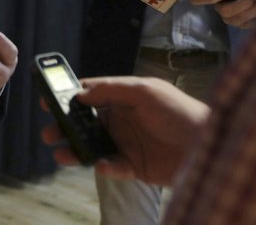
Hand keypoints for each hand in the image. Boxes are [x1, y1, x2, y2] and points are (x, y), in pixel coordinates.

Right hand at [40, 77, 208, 185]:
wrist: (208, 145)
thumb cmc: (180, 111)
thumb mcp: (145, 91)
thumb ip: (112, 89)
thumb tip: (81, 94)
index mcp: (121, 98)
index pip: (89, 95)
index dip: (67, 96)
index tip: (48, 99)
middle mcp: (120, 119)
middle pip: (84, 123)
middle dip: (64, 127)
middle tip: (48, 131)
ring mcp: (126, 143)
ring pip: (92, 146)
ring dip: (74, 150)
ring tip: (59, 155)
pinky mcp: (134, 165)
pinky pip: (112, 166)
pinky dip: (104, 167)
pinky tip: (101, 165)